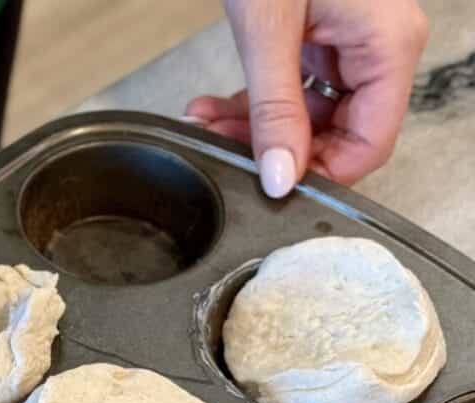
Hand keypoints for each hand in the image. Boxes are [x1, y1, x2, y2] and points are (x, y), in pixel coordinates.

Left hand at [186, 1, 428, 196]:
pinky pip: (295, 89)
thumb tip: (282, 176)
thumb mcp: (269, 28)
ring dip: (253, 128)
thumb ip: (274, 108)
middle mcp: (379, 46)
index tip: (270, 184)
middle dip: (274, 149)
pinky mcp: (322, 34)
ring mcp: (351, 40)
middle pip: (337, 135)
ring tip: (205, 121)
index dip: (319, 174)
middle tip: (222, 146)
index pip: (369, 145)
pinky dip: (253, 102)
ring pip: (308, 117)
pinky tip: (212, 104)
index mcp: (388, 44)